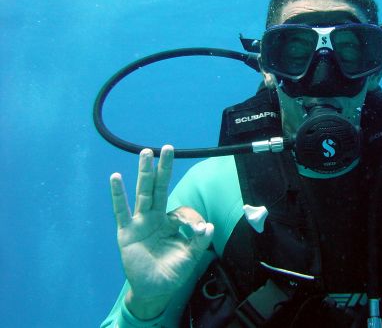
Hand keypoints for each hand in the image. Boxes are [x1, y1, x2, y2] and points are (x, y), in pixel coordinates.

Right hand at [110, 145, 213, 318]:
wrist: (154, 290)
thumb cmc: (172, 272)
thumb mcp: (190, 257)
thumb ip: (199, 241)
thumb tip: (209, 226)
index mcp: (170, 222)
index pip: (179, 208)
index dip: (190, 218)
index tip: (199, 229)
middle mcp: (154, 217)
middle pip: (159, 188)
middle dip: (163, 169)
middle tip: (167, 148)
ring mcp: (139, 223)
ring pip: (143, 193)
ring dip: (144, 173)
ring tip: (145, 153)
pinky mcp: (126, 232)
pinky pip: (121, 211)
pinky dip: (118, 195)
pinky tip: (116, 177)